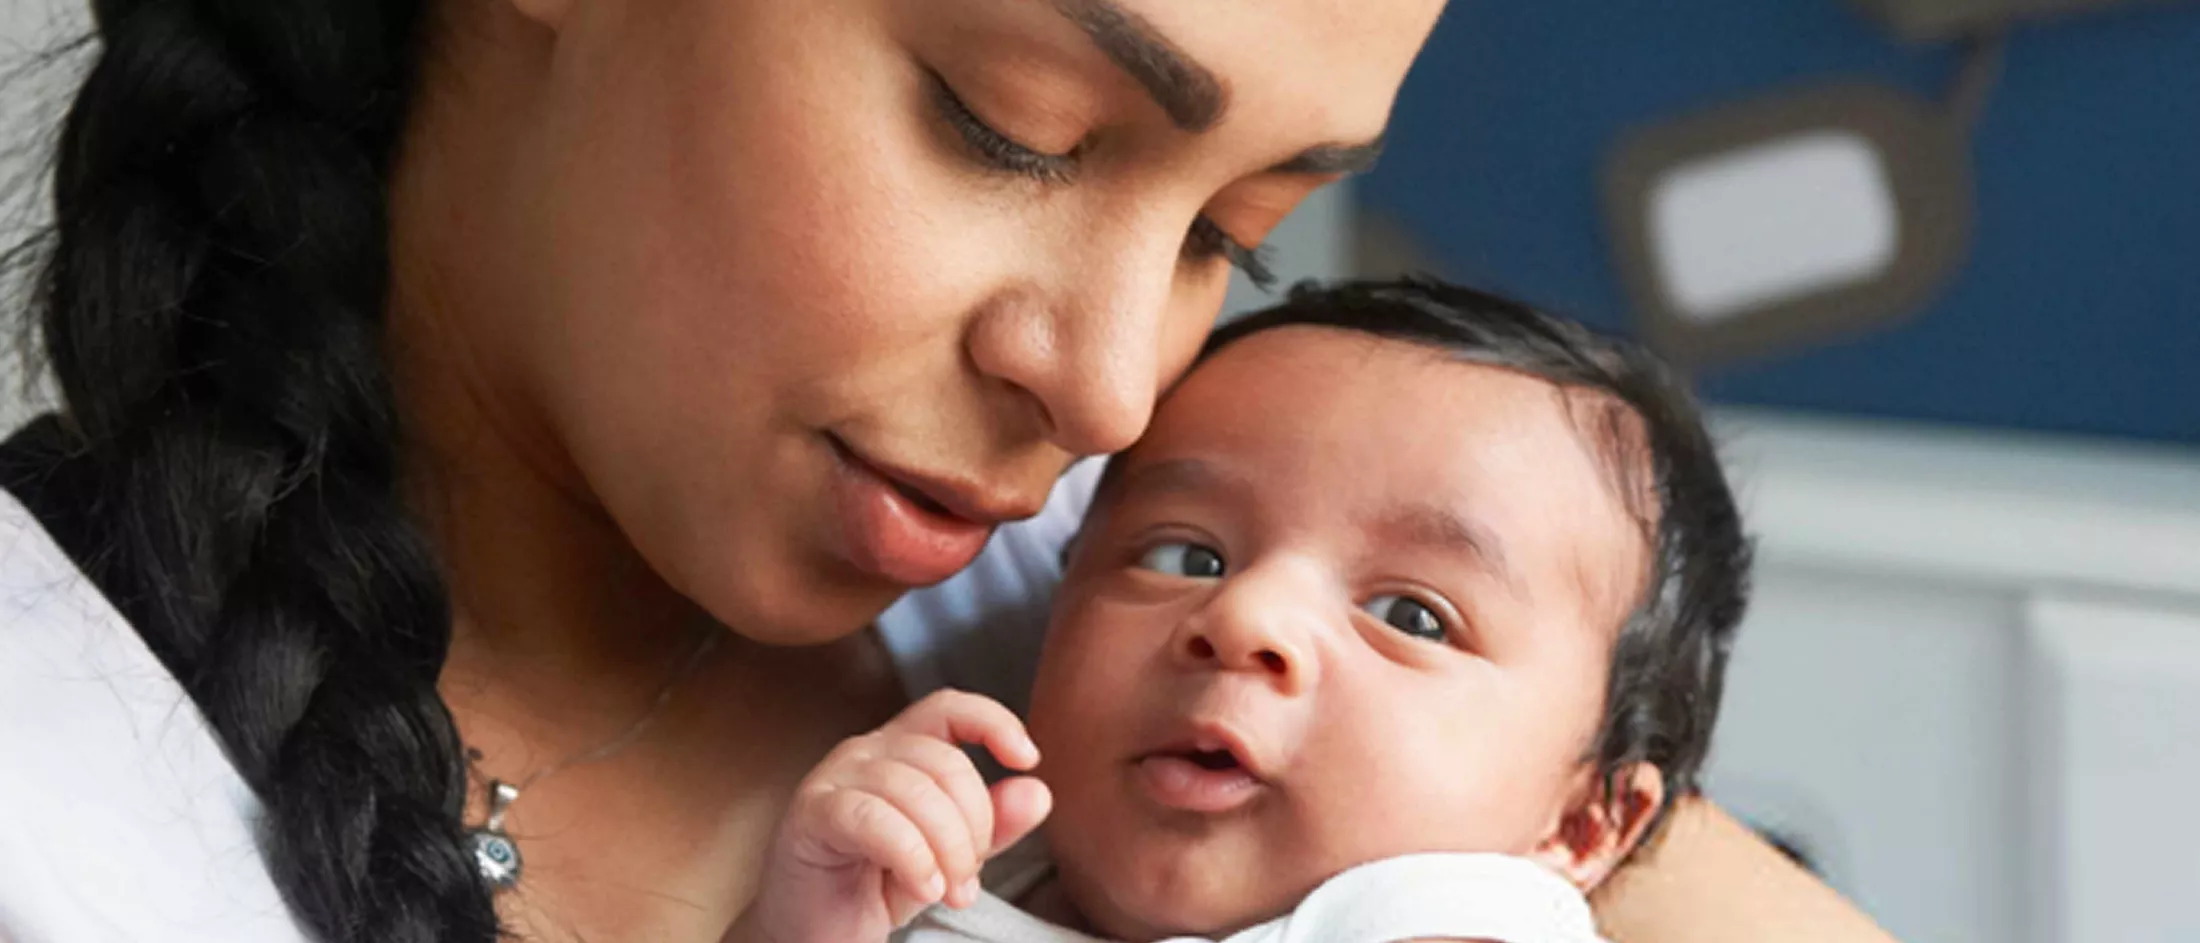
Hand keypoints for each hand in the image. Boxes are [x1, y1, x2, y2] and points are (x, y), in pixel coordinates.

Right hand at [733, 690, 1053, 942]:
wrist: (813, 932)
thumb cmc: (875, 886)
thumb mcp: (949, 856)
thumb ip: (993, 825)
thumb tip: (1037, 790)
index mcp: (902, 750)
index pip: (950, 708)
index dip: (993, 721)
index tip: (1027, 759)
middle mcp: (866, 752)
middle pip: (945, 762)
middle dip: (973, 828)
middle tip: (968, 883)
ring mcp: (834, 778)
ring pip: (915, 791)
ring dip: (946, 851)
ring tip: (947, 892)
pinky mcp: (811, 814)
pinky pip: (875, 819)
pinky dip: (912, 856)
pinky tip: (923, 889)